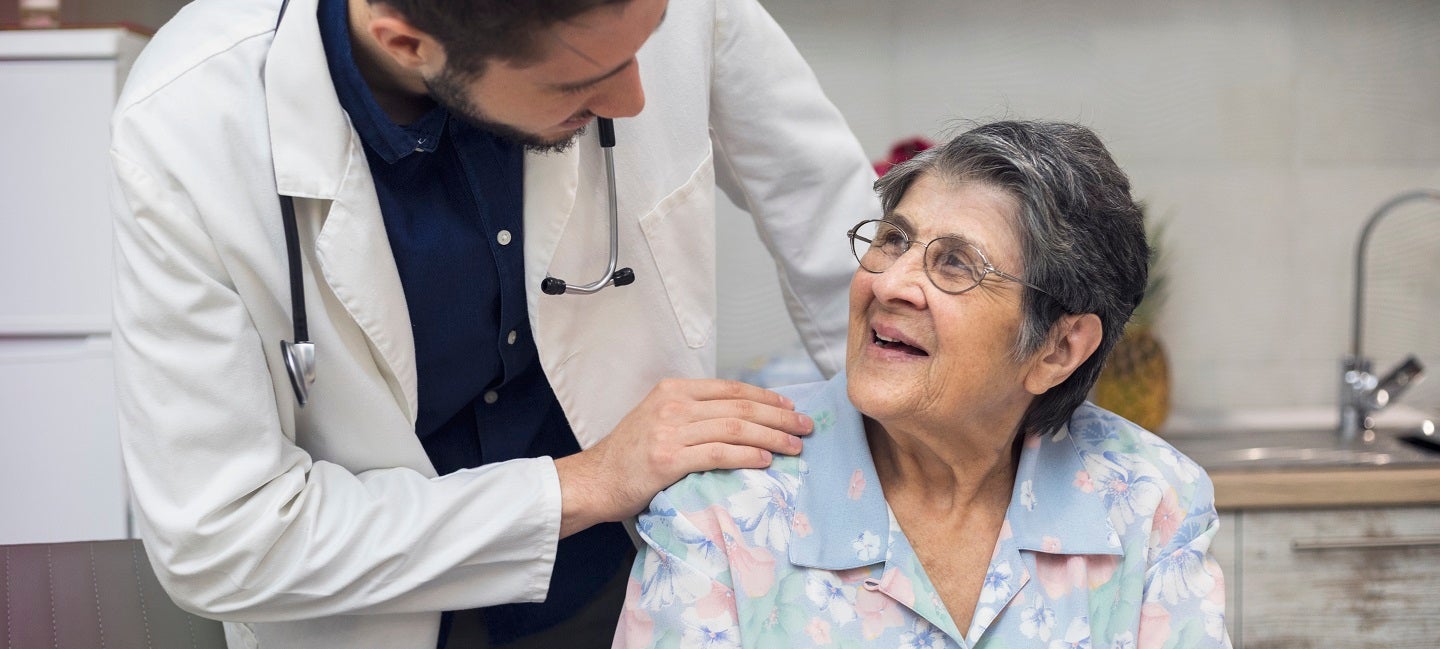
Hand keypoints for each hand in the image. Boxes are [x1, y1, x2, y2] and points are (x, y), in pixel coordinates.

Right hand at [554, 378, 812, 537]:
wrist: (593, 481)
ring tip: (795, 446)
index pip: (730, 389)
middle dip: (778, 417)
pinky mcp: (668, 459)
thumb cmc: (627, 457)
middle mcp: (673, 405)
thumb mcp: (657, 419)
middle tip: (805, 426)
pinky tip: (766, 460)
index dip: (765, 397)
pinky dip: (747, 455)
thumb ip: (691, 413)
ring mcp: (669, 431)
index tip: (789, 407)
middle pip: (739, 406)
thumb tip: (737, 418)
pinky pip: (719, 454)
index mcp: (672, 390)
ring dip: (771, 437)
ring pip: (735, 428)